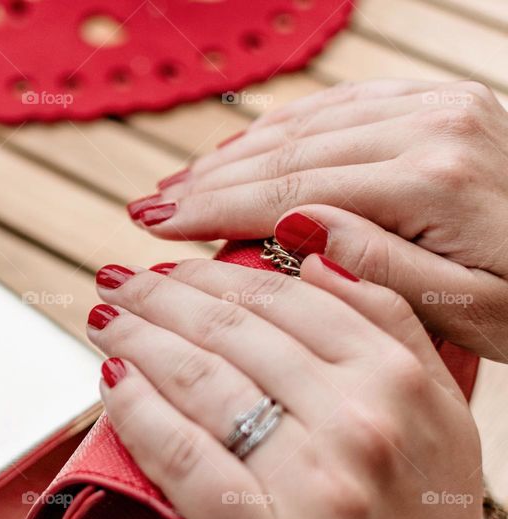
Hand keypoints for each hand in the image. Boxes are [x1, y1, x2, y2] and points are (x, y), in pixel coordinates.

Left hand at [86, 257, 505, 518]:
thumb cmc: (424, 516)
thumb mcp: (439, 407)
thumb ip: (388, 320)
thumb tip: (315, 256)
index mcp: (394, 378)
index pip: (281, 298)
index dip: (210, 272)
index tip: (169, 265)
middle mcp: (355, 423)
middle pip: (228, 331)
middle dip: (157, 296)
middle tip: (117, 281)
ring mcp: (311, 485)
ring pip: (197, 383)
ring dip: (136, 341)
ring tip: (105, 323)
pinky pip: (181, 458)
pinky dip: (136, 412)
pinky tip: (110, 382)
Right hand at [133, 79, 507, 359]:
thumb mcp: (472, 313)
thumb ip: (379, 270)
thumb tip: (293, 228)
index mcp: (432, 180)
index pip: (290, 192)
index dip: (212, 209)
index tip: (155, 225)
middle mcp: (430, 126)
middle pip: (288, 151)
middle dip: (208, 181)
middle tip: (148, 207)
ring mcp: (437, 105)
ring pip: (307, 123)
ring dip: (236, 153)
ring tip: (182, 183)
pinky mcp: (440, 102)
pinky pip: (343, 105)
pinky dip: (286, 128)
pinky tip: (247, 148)